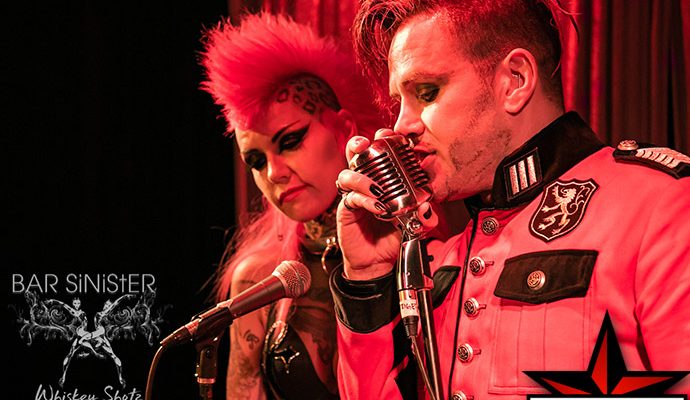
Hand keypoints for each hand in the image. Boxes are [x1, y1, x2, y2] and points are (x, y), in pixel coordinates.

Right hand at [336, 130, 437, 279]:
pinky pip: (351, 198)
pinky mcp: (346, 210)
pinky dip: (365, 200)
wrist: (378, 261)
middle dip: (359, 144)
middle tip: (366, 145)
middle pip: (355, 154)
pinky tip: (377, 208)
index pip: (380, 152)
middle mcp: (365, 183)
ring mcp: (354, 195)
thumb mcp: (416, 224)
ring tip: (376, 189)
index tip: (395, 136)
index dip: (384, 140)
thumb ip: (425, 216)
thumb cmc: (393, 236)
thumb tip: (428, 209)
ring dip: (361, 178)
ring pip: (347, 174)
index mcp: (382, 178)